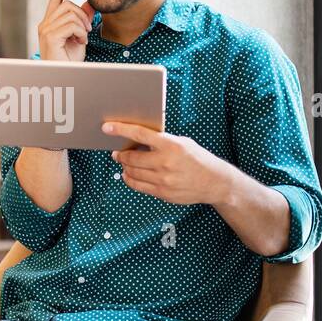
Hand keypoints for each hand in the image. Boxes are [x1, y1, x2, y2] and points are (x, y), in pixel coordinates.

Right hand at [37, 0, 94, 62]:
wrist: (66, 75)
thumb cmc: (70, 60)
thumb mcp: (80, 36)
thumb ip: (83, 20)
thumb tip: (90, 4)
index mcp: (50, 23)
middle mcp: (44, 24)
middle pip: (67, 5)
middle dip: (82, 15)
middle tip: (88, 30)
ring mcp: (45, 30)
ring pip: (70, 13)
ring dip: (83, 25)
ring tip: (84, 38)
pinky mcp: (50, 36)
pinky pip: (71, 24)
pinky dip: (81, 32)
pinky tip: (81, 42)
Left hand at [103, 120, 233, 204]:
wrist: (214, 182)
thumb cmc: (197, 158)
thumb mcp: (182, 142)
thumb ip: (162, 141)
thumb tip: (137, 139)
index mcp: (171, 145)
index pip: (139, 134)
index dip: (120, 130)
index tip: (107, 127)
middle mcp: (165, 162)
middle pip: (131, 157)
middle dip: (121, 154)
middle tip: (117, 152)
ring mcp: (163, 180)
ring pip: (132, 172)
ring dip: (124, 166)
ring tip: (123, 162)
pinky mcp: (162, 193)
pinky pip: (138, 186)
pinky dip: (129, 179)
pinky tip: (128, 174)